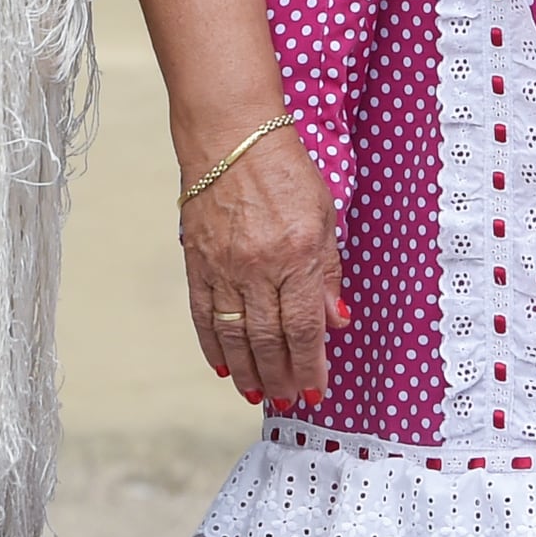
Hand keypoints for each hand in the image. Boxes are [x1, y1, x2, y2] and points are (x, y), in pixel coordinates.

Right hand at [178, 118, 345, 410]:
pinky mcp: (197, 262)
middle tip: (287, 400)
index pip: (305, 326)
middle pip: (268, 339)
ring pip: (234, 336)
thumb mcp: (325, 214)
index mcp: (298, 254)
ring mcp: (223, 266)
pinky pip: (204, 315)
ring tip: (257, 395)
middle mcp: (259, 266)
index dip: (311, 365)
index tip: (316, 390)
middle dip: (280, 377)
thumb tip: (337, 320)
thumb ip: (328, 272)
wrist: (232, 136)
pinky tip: (224, 367)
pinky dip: (213, 346)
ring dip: (247, 372)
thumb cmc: (286, 170)